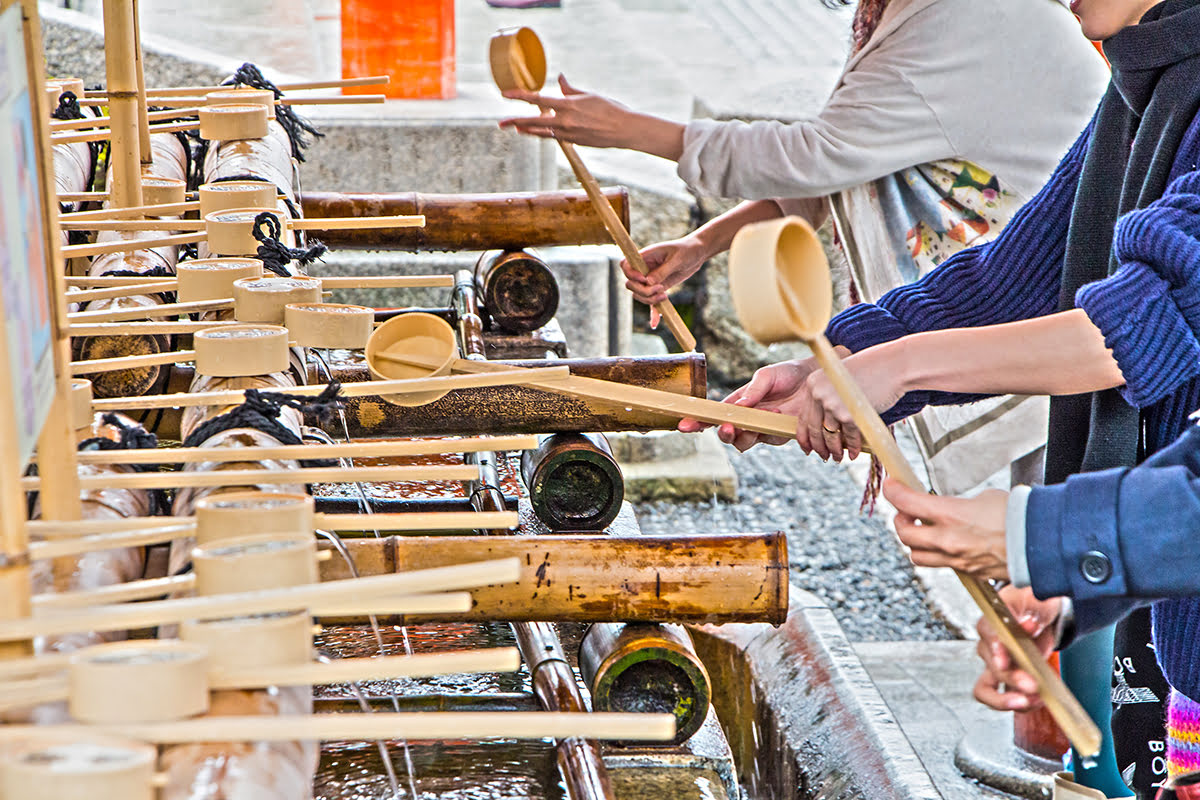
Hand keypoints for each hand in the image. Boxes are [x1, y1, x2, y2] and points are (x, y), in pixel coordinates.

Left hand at [499, 75, 684, 158]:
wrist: (624, 130)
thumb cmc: (610, 108)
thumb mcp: (588, 95)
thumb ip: (570, 89)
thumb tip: (559, 79)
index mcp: (568, 105)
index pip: (538, 99)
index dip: (520, 96)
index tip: (505, 94)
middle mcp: (565, 121)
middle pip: (532, 121)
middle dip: (514, 121)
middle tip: (500, 123)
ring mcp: (568, 134)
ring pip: (541, 132)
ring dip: (526, 129)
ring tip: (515, 128)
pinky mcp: (573, 142)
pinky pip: (553, 137)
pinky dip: (542, 133)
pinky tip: (532, 132)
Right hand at [624, 235, 708, 307]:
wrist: (696, 254)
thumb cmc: (686, 250)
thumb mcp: (676, 259)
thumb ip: (663, 270)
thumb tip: (649, 282)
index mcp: (645, 257)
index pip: (626, 266)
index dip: (631, 274)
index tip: (644, 279)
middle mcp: (644, 269)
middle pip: (631, 284)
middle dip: (642, 290)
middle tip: (660, 288)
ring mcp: (650, 279)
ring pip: (639, 295)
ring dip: (649, 299)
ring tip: (665, 295)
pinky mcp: (658, 288)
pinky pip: (652, 302)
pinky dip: (653, 313)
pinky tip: (655, 323)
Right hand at [678, 356, 825, 451]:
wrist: (817, 378)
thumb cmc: (789, 373)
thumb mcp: (767, 375)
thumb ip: (752, 390)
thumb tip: (738, 406)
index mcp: (739, 402)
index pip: (714, 414)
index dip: (698, 422)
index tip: (684, 425)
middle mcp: (748, 418)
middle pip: (727, 434)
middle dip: (725, 433)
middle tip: (730, 427)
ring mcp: (763, 429)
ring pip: (744, 443)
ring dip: (748, 433)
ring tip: (765, 415)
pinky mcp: (780, 435)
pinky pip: (768, 440)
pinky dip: (770, 430)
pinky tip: (779, 416)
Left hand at [791, 344, 908, 460]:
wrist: (892, 366)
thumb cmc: (869, 371)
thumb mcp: (839, 379)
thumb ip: (827, 397)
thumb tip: (823, 426)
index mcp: (813, 384)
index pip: (803, 417)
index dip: (805, 436)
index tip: (808, 447)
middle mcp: (819, 394)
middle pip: (815, 429)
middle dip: (819, 447)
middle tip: (824, 456)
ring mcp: (833, 405)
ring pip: (830, 436)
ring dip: (834, 451)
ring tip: (837, 458)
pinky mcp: (850, 415)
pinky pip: (849, 436)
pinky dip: (852, 447)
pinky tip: (853, 454)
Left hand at [884, 479, 1010, 579]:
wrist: (1043, 543)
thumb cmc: (1020, 516)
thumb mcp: (984, 498)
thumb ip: (958, 505)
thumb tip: (950, 509)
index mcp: (950, 516)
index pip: (906, 502)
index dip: (893, 492)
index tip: (891, 486)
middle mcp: (947, 541)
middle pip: (904, 534)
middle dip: (900, 520)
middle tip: (905, 511)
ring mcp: (957, 560)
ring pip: (917, 556)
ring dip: (915, 542)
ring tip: (922, 530)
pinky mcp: (968, 572)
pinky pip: (942, 565)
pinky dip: (937, 554)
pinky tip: (945, 543)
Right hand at [972, 585, 1061, 711]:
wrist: (1041, 615)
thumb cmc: (1033, 604)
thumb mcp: (1035, 601)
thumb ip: (1031, 612)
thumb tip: (1028, 624)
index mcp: (990, 623)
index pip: (987, 636)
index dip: (995, 650)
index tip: (1004, 662)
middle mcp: (988, 647)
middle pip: (992, 668)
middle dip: (1012, 679)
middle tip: (1033, 685)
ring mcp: (995, 667)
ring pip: (987, 690)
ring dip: (1008, 700)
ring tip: (1035, 700)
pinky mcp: (1008, 680)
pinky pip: (1006, 698)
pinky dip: (1023, 704)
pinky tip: (1040, 700)